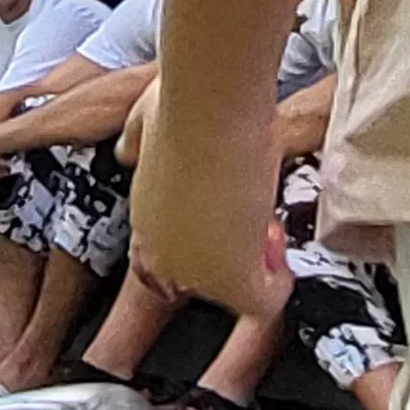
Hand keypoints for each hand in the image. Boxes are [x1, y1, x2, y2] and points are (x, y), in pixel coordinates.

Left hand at [126, 100, 288, 315]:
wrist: (212, 114)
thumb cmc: (185, 107)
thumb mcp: (145, 122)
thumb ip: (136, 141)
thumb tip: (127, 147)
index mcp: (144, 218)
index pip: (176, 252)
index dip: (210, 232)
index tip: (230, 202)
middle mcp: (163, 253)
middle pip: (209, 275)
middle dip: (237, 248)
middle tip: (255, 213)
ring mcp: (194, 272)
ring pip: (237, 289)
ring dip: (259, 260)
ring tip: (268, 219)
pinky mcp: (233, 281)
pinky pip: (263, 301)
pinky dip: (279, 280)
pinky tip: (281, 243)